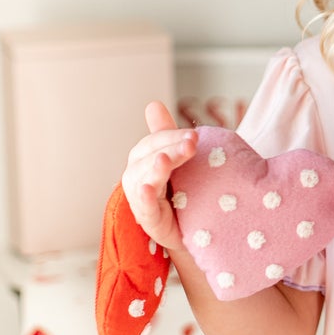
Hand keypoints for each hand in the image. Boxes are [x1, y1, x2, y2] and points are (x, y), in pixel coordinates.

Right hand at [121, 101, 197, 253]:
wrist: (195, 230)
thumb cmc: (182, 193)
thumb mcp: (178, 160)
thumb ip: (166, 135)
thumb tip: (152, 103)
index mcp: (144, 160)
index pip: (153, 142)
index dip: (171, 136)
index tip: (194, 135)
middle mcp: (138, 177)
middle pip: (148, 158)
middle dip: (169, 149)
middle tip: (191, 144)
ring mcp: (141, 200)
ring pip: (143, 179)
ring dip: (154, 169)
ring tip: (165, 161)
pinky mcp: (148, 220)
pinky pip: (144, 207)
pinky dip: (145, 198)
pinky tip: (149, 189)